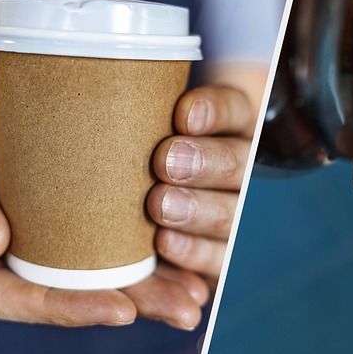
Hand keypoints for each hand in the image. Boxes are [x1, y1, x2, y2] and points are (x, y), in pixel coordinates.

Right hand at [0, 107, 207, 328]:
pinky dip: (127, 241)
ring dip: (143, 278)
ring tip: (194, 287)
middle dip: (132, 301)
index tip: (123, 309)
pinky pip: (89, 236)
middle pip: (68, 292)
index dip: (70, 306)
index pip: (20, 297)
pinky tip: (170, 244)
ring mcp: (27, 241)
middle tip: (187, 306)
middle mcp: (1, 264)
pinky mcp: (47, 217)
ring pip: (87, 268)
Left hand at [147, 85, 255, 281]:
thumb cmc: (146, 151)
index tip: (184, 114)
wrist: (160, 206)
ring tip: (160, 205)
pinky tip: (166, 243)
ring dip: (198, 209)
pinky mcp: (222, 254)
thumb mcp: (150, 127)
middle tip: (166, 162)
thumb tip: (113, 95)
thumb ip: (144, 117)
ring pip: (230, 212)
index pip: (234, 110)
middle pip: (238, 163)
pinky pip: (217, 258)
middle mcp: (239, 168)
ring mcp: (235, 213)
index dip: (215, 111)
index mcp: (231, 127)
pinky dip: (192, 251)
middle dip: (205, 162)